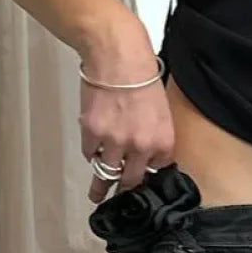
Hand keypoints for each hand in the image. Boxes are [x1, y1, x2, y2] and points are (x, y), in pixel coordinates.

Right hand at [80, 15, 174, 201]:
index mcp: (162, 142)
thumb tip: (145, 157)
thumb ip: (155, 137)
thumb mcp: (161, 110)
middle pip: (131, 180)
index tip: (140, 186)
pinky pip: (89, 153)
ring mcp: (114, 142)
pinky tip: (92, 148)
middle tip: (119, 199)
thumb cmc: (140, 74)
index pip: (156, 171)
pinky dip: (91, 151)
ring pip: (107, 173)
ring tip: (96, 196)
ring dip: (100, 185)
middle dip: (124, 191)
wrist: (116, 53)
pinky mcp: (92, 133)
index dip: (146, 177)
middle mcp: (140, 147)